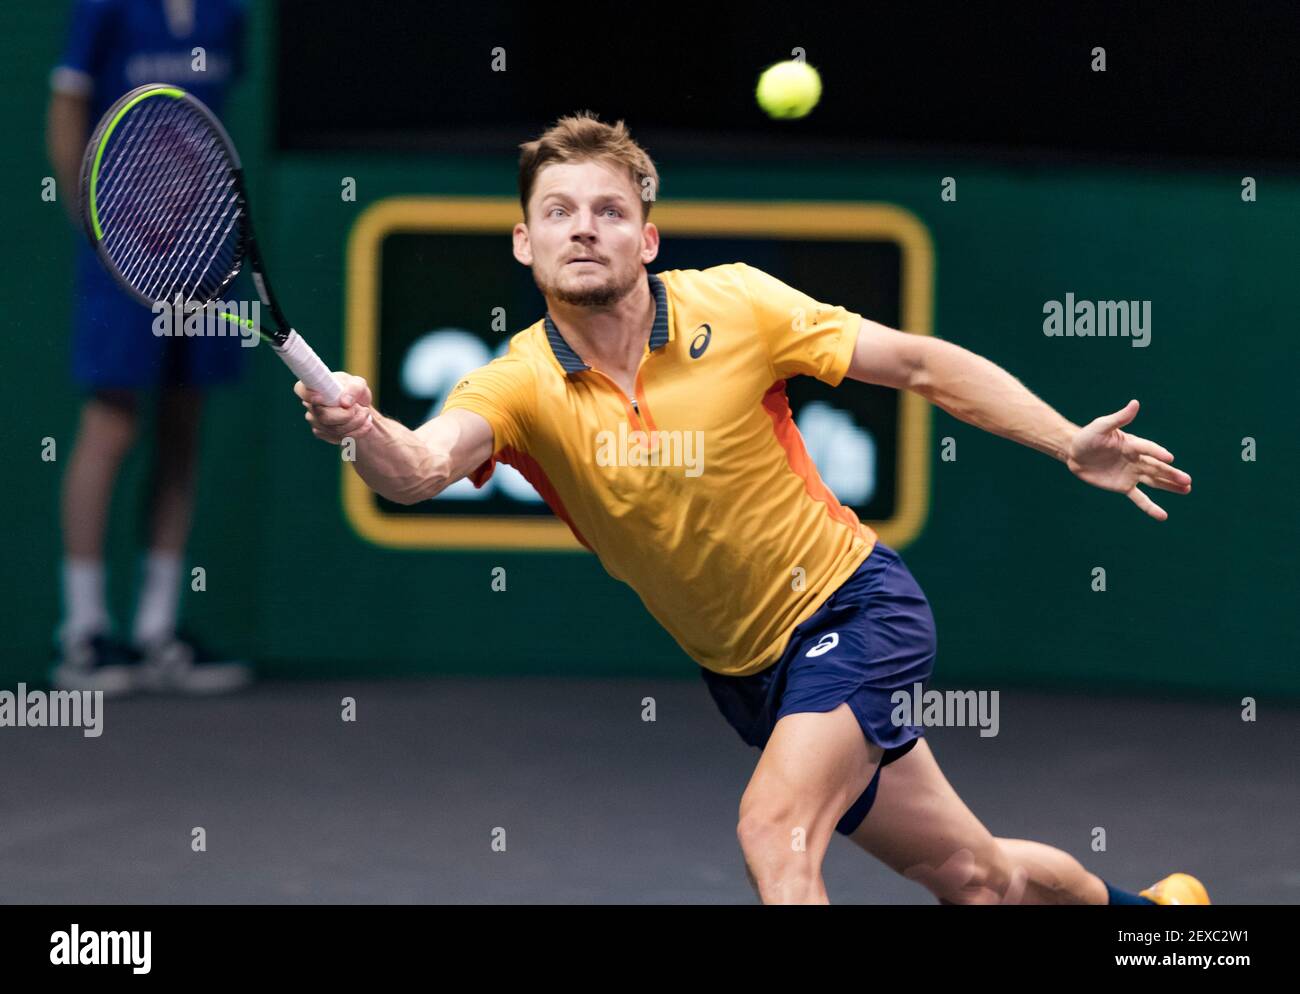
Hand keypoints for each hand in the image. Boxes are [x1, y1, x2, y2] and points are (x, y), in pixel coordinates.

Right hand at [295, 372, 373, 443]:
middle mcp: (309, 405)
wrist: (360, 407)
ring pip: (335, 430)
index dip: (308, 395)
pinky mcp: (323, 434)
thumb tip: (344, 403)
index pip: (301, 390)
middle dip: (347, 416)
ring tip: (365, 413)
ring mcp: (315, 421)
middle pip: (323, 417)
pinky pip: (340, 438)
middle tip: (363, 409)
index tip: (321, 397)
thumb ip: (354, 389)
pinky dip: (357, 432)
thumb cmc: (354, 390)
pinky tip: (365, 423)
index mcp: (313, 386)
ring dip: (356, 423)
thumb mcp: (359, 383)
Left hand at [1066, 399, 1190, 519]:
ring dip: (1170, 486)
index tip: (1170, 458)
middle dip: (1172, 474)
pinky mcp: (1123, 486)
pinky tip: (1163, 515)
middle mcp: (1136, 459)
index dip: (1158, 453)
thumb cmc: (1088, 436)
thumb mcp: (1101, 426)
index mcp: (1132, 444)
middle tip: (1188, 481)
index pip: (1149, 449)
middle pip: (1157, 467)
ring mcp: (1132, 474)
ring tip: (1187, 489)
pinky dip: (1150, 507)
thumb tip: (1135, 403)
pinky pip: (1139, 498)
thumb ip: (1119, 418)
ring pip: (1154, 481)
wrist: (1074, 453)